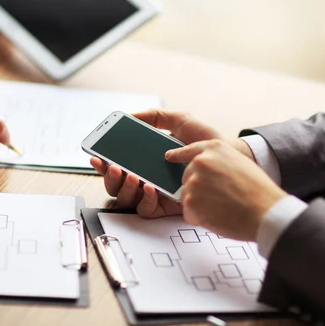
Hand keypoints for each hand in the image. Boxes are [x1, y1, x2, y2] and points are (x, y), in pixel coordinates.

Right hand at [91, 109, 256, 217]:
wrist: (228, 159)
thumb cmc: (207, 141)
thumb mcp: (181, 121)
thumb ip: (157, 116)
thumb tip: (131, 115)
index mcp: (146, 160)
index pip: (118, 164)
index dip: (103, 163)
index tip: (96, 155)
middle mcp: (147, 178)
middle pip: (116, 183)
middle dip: (109, 176)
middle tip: (114, 166)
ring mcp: (156, 194)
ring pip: (126, 198)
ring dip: (123, 186)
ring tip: (131, 174)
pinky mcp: (166, 208)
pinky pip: (145, 210)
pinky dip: (143, 199)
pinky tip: (148, 186)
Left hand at [166, 139, 286, 240]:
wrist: (264, 210)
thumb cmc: (258, 191)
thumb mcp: (240, 162)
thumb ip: (219, 162)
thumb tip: (207, 172)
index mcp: (214, 148)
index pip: (189, 150)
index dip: (179, 155)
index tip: (170, 157)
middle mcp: (200, 161)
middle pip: (187, 177)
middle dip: (199, 190)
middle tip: (220, 199)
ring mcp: (193, 181)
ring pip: (187, 196)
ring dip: (200, 205)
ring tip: (222, 208)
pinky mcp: (190, 201)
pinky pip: (188, 213)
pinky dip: (199, 218)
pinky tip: (217, 217)